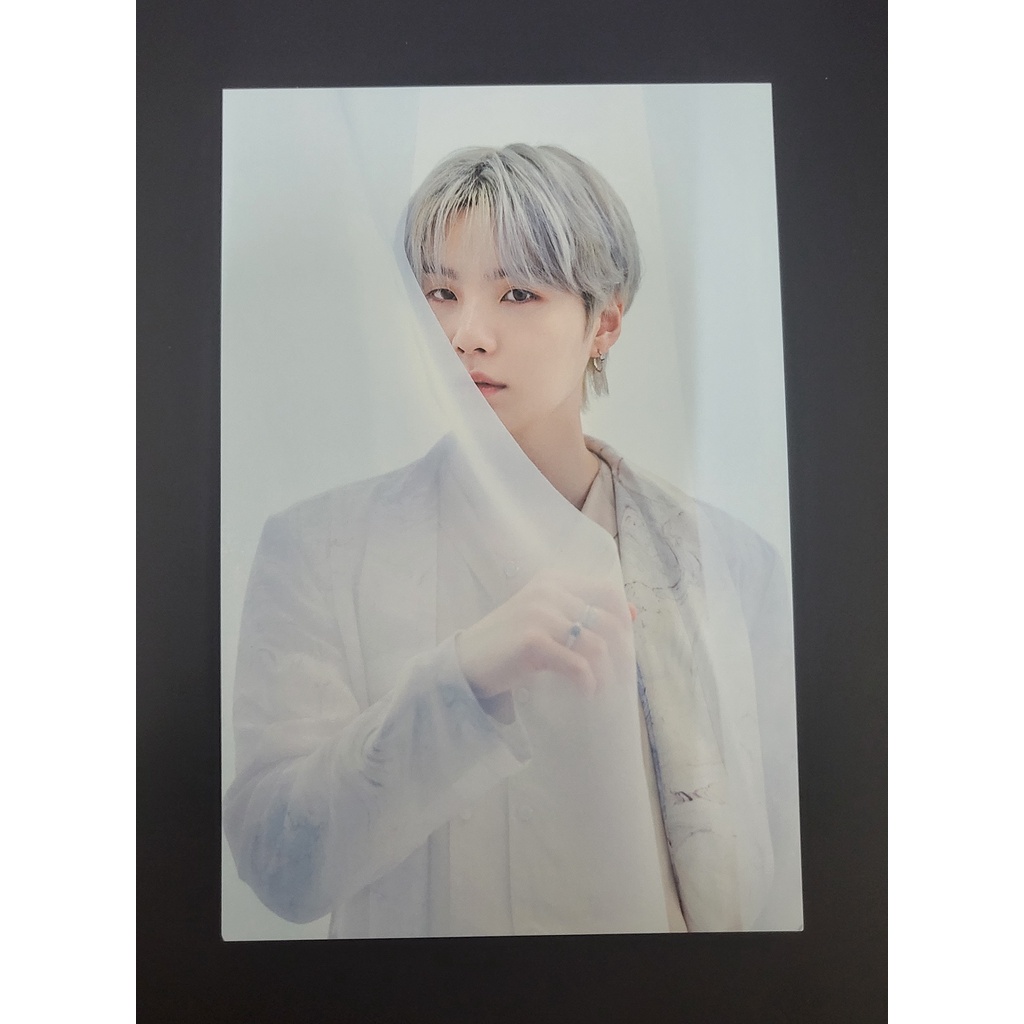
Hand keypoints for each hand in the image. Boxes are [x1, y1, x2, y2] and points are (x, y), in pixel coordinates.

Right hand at [455, 570, 633, 701]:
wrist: (468, 660)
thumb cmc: (510, 642)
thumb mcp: (546, 617)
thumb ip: (582, 612)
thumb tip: (632, 613)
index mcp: (554, 580)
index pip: (607, 591)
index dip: (623, 619)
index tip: (625, 644)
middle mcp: (549, 591)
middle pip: (607, 621)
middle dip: (620, 653)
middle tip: (619, 675)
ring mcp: (540, 613)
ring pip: (597, 645)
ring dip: (606, 673)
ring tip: (602, 688)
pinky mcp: (533, 640)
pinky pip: (578, 664)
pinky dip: (588, 683)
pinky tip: (586, 693)